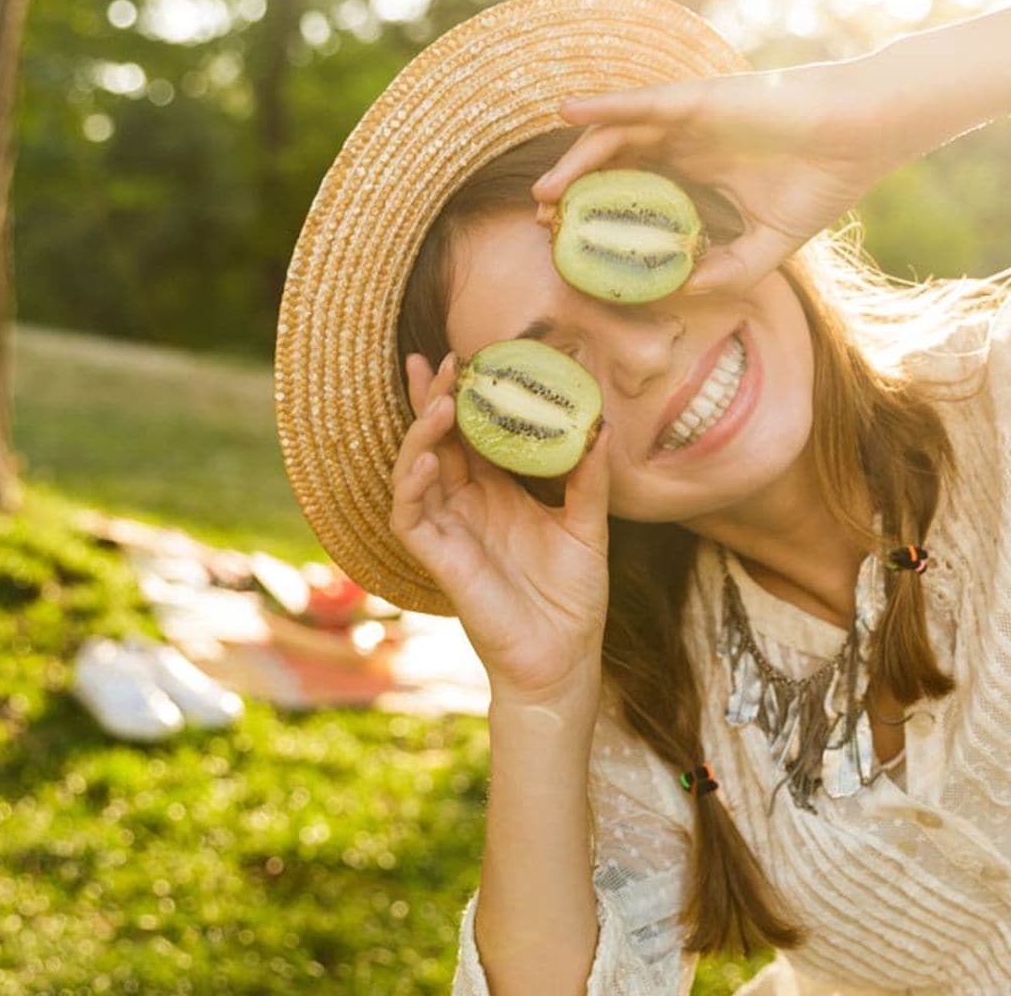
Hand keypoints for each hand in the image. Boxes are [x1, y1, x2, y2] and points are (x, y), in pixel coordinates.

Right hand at [389, 351, 613, 707]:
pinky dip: (412, 485)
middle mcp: (467, 504)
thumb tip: (599, 426)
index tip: (465, 354)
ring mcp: (449, 529)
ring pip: (414, 470)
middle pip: (436, 440)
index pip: (471, 433)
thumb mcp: (588, 528)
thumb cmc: (573, 598)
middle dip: (430, 398)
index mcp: (498, 492)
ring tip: (436, 401)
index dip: (462, 396)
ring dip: (420, 433)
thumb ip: (589, 479)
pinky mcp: (439, 558)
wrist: (565, 657)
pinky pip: (411, 516)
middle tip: (437, 357)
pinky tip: (427, 457)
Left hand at [530, 61, 911, 295]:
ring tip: (545, 193)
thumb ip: (728, 269)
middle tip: (543, 223)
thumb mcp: (768, 245)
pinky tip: (568, 111)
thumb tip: (682, 292)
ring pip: (617, 136)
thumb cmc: (822, 184)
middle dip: (574, 194)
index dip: (600, 216)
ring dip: (576, 161)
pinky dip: (603, 105)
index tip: (569, 246)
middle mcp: (686, 144)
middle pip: (614, 166)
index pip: (635, 193)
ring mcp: (689, 119)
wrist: (861, 141)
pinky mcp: (699, 99)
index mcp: (699, 174)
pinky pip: (642, 101)